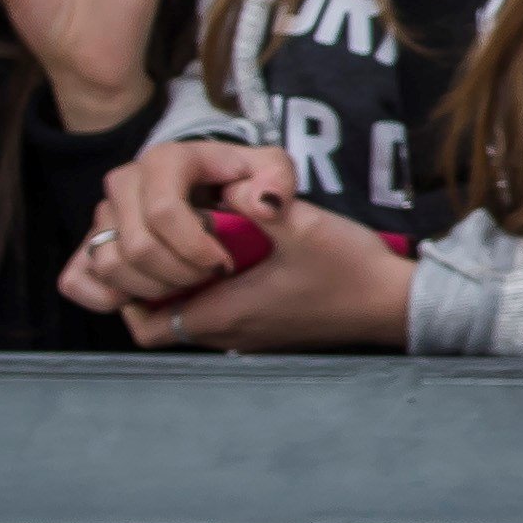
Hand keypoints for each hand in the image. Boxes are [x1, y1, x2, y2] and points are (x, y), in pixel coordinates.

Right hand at [67, 142, 282, 314]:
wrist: (215, 195)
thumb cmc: (242, 184)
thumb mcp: (271, 171)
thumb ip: (277, 179)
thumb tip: (262, 205)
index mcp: (165, 160)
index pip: (163, 211)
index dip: (195, 248)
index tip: (224, 263)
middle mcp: (124, 182)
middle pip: (137, 245)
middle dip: (179, 274)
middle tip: (209, 279)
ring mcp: (103, 216)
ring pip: (110, 264)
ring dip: (152, 289)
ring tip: (185, 286)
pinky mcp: (89, 247)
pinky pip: (77, 279)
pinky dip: (107, 298)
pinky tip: (144, 298)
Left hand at [107, 194, 413, 352]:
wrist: (393, 302)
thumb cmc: (352, 270)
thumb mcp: (305, 227)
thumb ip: (262, 204)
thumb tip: (232, 188)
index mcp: (228, 312)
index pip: (146, 323)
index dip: (130, 290)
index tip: (143, 250)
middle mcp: (228, 332)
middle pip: (154, 324)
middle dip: (143, 287)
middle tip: (155, 244)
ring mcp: (245, 335)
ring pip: (180, 322)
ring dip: (171, 289)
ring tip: (183, 247)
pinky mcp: (262, 328)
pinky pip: (210, 318)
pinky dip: (200, 293)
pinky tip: (220, 258)